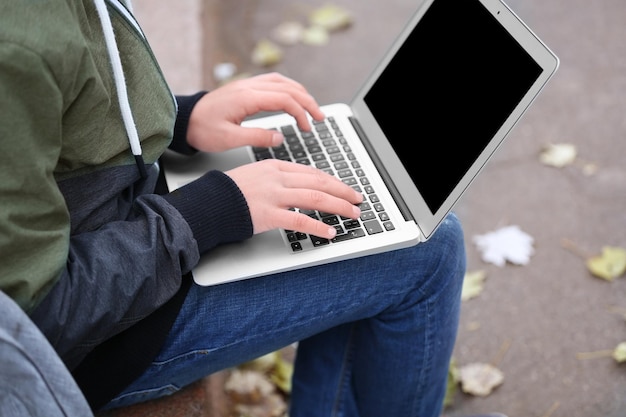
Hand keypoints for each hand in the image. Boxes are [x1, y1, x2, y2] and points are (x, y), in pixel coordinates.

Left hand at [186, 73, 325, 152]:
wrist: (184, 120)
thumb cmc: (202, 129)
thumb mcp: (229, 139)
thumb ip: (257, 137)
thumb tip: (279, 138)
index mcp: (247, 98)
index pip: (285, 99)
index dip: (301, 113)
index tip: (308, 128)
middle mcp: (249, 87)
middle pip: (289, 88)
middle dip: (308, 103)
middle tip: (320, 119)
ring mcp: (248, 85)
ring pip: (283, 82)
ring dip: (301, 94)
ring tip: (312, 109)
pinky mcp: (246, 88)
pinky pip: (274, 82)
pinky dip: (289, 89)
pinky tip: (294, 98)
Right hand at [225, 159, 362, 237]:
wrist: (207, 203)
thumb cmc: (228, 193)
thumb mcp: (255, 176)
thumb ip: (277, 180)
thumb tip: (299, 188)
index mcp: (275, 167)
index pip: (312, 172)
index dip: (334, 181)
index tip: (345, 189)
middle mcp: (277, 178)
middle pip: (319, 183)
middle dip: (343, 192)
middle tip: (358, 200)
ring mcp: (273, 196)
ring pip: (316, 198)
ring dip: (338, 207)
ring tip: (352, 215)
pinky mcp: (268, 215)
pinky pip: (300, 220)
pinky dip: (318, 226)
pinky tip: (330, 232)